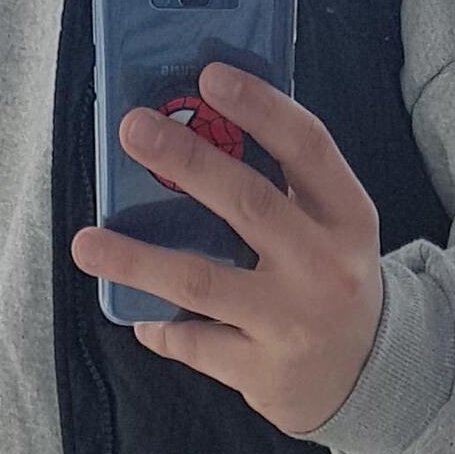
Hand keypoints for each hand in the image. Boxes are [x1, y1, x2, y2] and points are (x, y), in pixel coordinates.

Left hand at [71, 62, 384, 437]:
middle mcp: (325, 267)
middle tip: (134, 129)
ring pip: (202, 281)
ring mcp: (292, 322)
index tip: (210, 75)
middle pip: (249, 204)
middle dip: (186, 161)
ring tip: (87, 243)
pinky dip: (159, 326)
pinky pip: (194, 342)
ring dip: (138, 260)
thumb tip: (200, 127)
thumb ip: (286, 184)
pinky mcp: (262, 370)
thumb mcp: (332, 228)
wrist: (367, 378)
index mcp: (347, 217)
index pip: (308, 148)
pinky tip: (139, 314)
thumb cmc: (331, 283)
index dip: (260, 107)